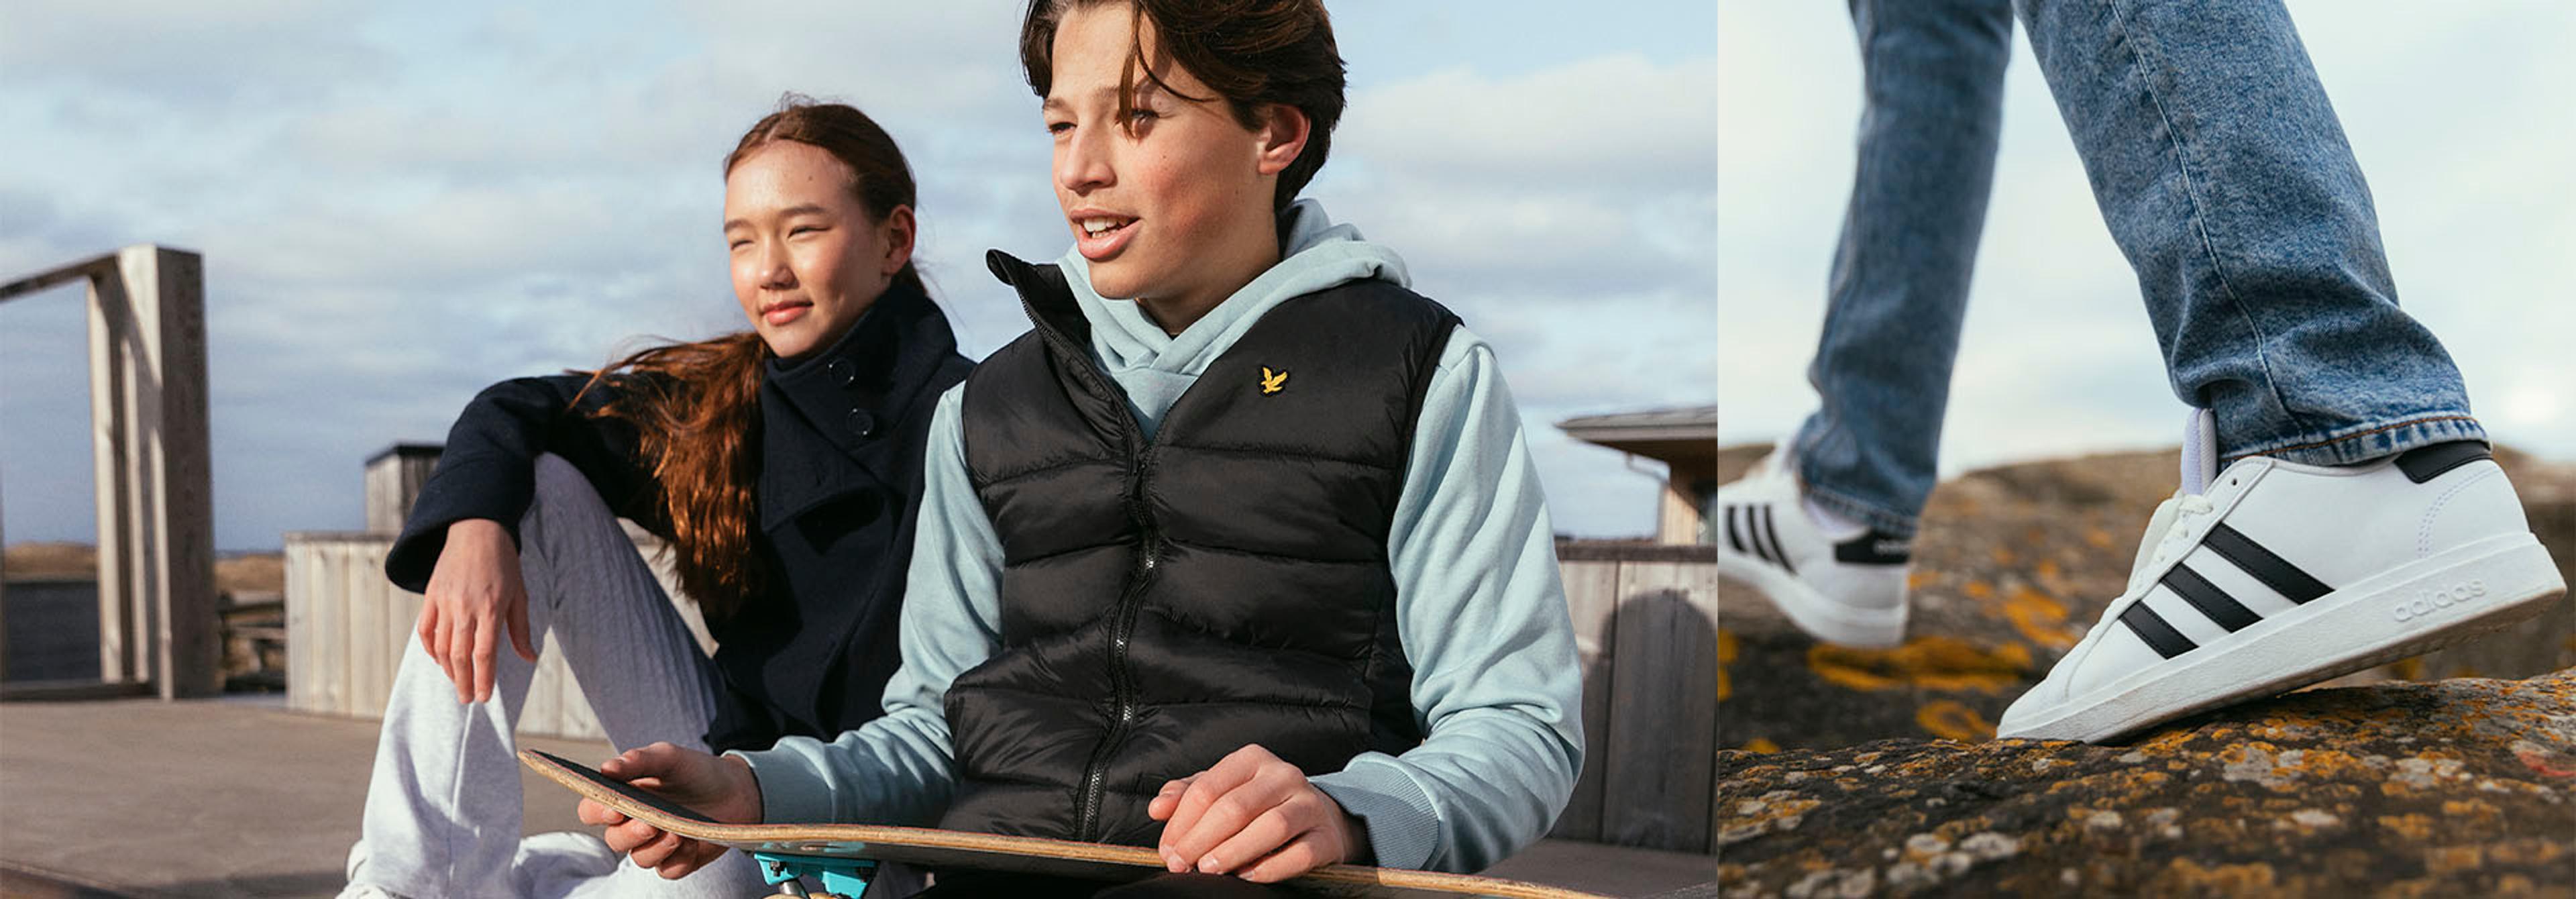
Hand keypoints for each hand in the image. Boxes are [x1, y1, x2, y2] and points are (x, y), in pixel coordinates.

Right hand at [418, 518, 538, 702]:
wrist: (476, 530)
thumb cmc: (504, 563)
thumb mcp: (519, 594)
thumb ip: (521, 629)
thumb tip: (530, 658)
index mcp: (491, 608)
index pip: (485, 654)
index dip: (484, 679)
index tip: (484, 697)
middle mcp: (465, 608)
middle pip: (460, 656)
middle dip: (464, 682)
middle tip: (468, 699)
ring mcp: (444, 602)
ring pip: (440, 646)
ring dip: (448, 669)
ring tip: (458, 682)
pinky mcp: (430, 596)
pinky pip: (425, 630)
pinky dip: (430, 649)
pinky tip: (439, 659)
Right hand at [575, 742, 765, 878]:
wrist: (738, 789)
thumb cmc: (696, 771)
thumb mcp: (669, 757)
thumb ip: (638, 761)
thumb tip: (606, 768)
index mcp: (624, 797)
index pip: (592, 810)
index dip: (597, 813)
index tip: (613, 809)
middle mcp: (634, 824)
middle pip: (614, 840)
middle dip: (630, 834)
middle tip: (650, 823)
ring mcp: (655, 845)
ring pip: (640, 859)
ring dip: (657, 848)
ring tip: (678, 832)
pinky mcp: (678, 861)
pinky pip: (669, 870)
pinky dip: (680, 858)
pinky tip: (693, 841)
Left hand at [1149, 744, 1368, 882]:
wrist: (1317, 819)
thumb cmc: (1259, 806)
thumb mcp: (1222, 791)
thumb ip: (1188, 796)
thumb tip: (1158, 808)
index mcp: (1252, 759)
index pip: (1207, 789)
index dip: (1181, 823)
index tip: (1168, 849)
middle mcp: (1284, 775)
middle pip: (1235, 807)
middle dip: (1201, 840)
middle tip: (1181, 864)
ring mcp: (1310, 805)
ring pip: (1270, 826)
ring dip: (1234, 851)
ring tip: (1210, 869)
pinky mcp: (1327, 837)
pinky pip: (1300, 854)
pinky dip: (1271, 868)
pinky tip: (1247, 876)